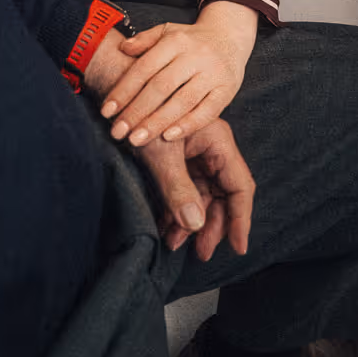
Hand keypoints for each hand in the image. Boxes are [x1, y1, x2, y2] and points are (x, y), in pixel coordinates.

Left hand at [98, 2, 257, 146]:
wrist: (230, 36)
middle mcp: (195, 56)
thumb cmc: (190, 39)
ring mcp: (213, 73)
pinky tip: (168, 137)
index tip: (106, 111)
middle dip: (136, 112)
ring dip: (157, 123)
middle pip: (161, 87)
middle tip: (118, 132)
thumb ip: (144, 40)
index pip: (144, 68)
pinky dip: (187, 125)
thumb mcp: (166, 32)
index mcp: (175, 41)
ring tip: (136, 139)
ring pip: (182, 102)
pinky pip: (207, 112)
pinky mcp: (227, 90)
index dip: (124, 90)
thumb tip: (122, 48)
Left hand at [136, 118, 254, 257]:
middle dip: (212, 226)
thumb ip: (178, 189)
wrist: (116, 104)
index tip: (238, 247)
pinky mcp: (179, 163)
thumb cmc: (139, 119)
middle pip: (222, 196)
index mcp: (218, 141)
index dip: (241, 218)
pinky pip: (185, 193)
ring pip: (202, 198)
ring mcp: (195, 157)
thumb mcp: (159, 155)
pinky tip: (165, 229)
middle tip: (201, 252)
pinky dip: (176, 212)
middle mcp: (212, 150)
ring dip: (190, 223)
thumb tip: (195, 224)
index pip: (239, 186)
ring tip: (174, 243)